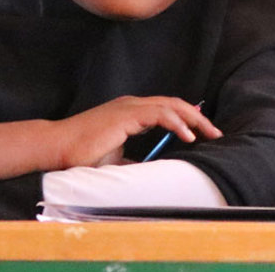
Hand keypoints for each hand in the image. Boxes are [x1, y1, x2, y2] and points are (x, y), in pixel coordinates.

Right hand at [50, 96, 222, 169]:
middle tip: (217, 133)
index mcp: (131, 112)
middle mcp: (132, 104)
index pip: (167, 109)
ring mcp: (129, 107)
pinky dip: (177, 123)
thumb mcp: (116, 158)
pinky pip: (160, 114)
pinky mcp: (126, 114)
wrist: (58, 147)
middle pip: (175, 104)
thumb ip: (134, 159)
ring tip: (210, 134)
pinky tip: (189, 136)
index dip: (188, 118)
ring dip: (194, 119)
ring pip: (171, 105)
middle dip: (198, 118)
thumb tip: (152, 170)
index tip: (204, 132)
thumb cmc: (81, 154)